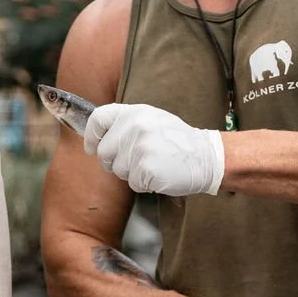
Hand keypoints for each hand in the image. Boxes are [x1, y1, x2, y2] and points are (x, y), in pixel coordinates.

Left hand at [83, 103, 224, 196]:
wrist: (206, 157)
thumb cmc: (177, 141)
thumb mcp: (152, 120)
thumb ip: (126, 125)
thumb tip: (98, 139)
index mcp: (134, 112)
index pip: (98, 118)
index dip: (91, 136)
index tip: (92, 147)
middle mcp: (134, 127)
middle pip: (103, 152)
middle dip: (114, 162)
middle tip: (136, 162)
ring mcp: (140, 148)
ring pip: (118, 170)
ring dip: (132, 174)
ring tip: (153, 164)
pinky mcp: (146, 168)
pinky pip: (133, 183)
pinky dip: (144, 183)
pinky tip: (159, 174)